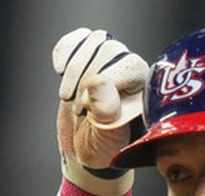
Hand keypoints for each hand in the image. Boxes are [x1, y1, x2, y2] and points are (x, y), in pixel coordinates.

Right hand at [53, 28, 147, 195]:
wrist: (88, 149)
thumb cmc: (104, 148)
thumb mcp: (106, 140)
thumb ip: (105, 113)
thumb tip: (97, 81)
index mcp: (144, 89)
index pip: (130, 65)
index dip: (104, 83)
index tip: (88, 108)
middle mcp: (131, 72)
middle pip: (110, 51)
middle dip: (86, 79)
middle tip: (78, 109)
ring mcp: (110, 63)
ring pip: (95, 41)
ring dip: (74, 68)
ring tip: (68, 97)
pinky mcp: (89, 58)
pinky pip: (80, 38)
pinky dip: (65, 49)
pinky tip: (59, 69)